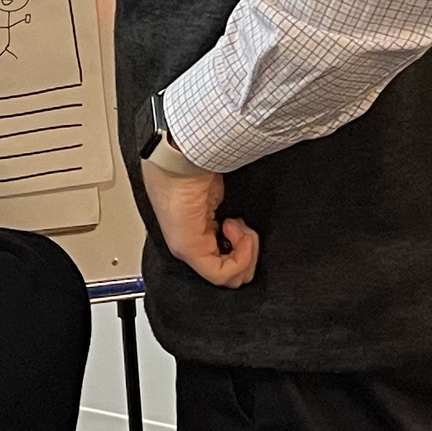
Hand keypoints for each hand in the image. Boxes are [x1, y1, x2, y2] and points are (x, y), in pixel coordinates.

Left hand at [142, 160, 259, 289]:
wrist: (182, 152)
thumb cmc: (197, 163)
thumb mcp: (223, 194)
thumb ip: (233, 216)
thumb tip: (249, 223)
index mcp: (198, 231)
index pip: (225, 261)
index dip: (246, 250)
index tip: (244, 225)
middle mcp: (190, 244)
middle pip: (231, 275)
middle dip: (249, 255)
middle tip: (244, 228)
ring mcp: (187, 249)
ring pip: (228, 278)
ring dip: (247, 253)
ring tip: (238, 225)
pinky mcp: (189, 249)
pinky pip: (222, 274)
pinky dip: (241, 257)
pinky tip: (234, 228)